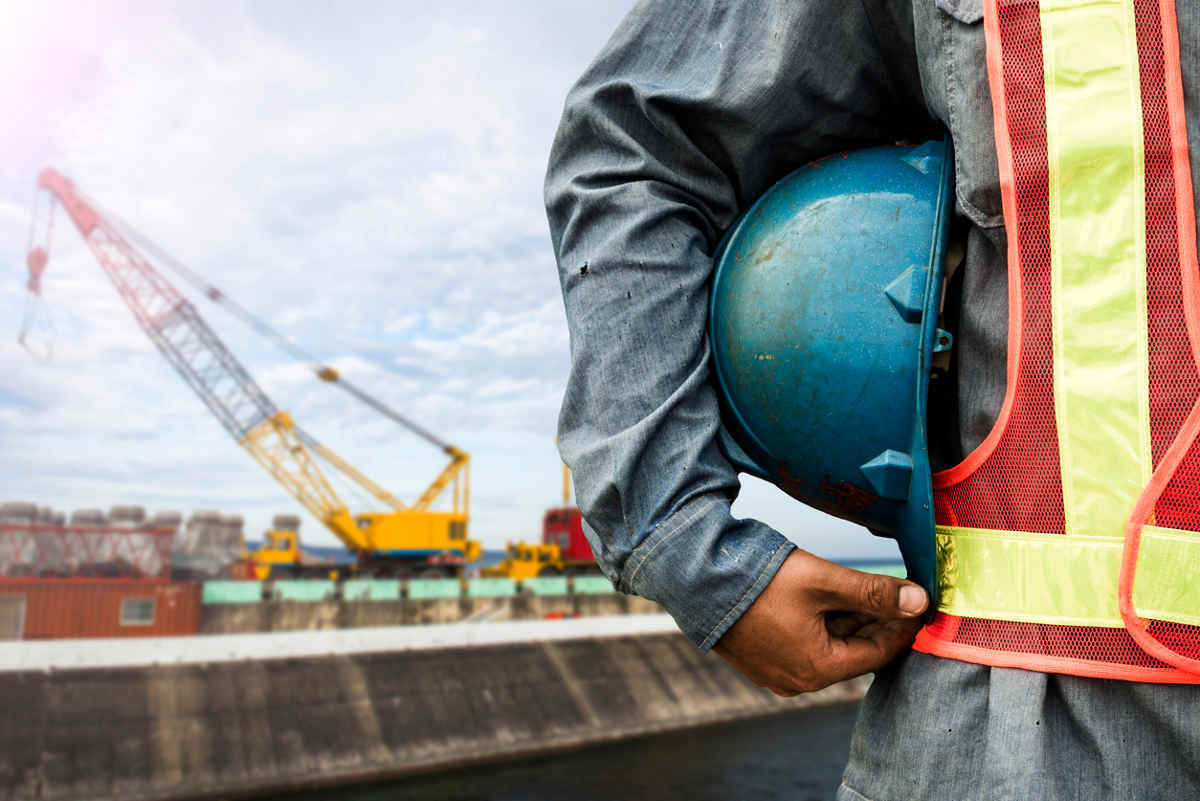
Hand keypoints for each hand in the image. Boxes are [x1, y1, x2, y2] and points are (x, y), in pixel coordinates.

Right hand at [712, 549, 927, 694]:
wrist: (694, 577)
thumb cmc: (757, 581)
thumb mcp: (822, 581)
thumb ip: (873, 592)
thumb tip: (920, 601)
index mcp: (817, 669)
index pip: (878, 652)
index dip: (903, 626)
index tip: (923, 603)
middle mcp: (797, 680)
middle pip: (853, 650)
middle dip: (878, 621)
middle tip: (901, 593)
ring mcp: (775, 671)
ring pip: (828, 646)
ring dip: (851, 620)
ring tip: (870, 590)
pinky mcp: (759, 656)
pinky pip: (804, 643)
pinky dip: (824, 622)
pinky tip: (834, 597)